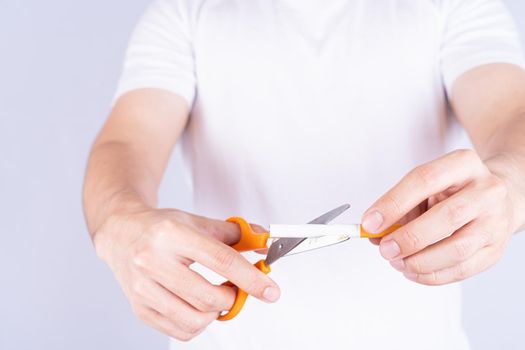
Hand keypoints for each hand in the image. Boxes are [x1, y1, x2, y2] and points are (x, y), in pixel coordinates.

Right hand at [94, 208, 279, 340]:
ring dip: (215, 313)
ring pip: (194, 319)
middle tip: (236, 289)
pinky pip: (179, 330)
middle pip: (208, 296)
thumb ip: (234, 233)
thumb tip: (263, 242)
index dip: (251, 278)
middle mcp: (152, 261)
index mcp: (171, 234)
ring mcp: (142, 288)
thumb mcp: (197, 221)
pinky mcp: (139, 308)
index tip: (270, 290)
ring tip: (216, 297)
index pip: (221, 261)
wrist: (121, 233)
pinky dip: (198, 323)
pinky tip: (198, 306)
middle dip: (233, 298)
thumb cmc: (160, 228)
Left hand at [362, 149, 520, 284]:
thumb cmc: (454, 190)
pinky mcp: (496, 250)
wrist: (499, 197)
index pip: (425, 180)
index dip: (394, 203)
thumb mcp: (427, 186)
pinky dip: (431, 275)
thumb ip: (401, 206)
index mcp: (463, 164)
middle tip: (385, 248)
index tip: (370, 222)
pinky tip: (412, 270)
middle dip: (409, 237)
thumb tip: (374, 233)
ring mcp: (496, 221)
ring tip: (397, 261)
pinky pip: (462, 270)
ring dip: (420, 261)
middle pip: (448, 216)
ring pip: (458, 249)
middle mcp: (487, 190)